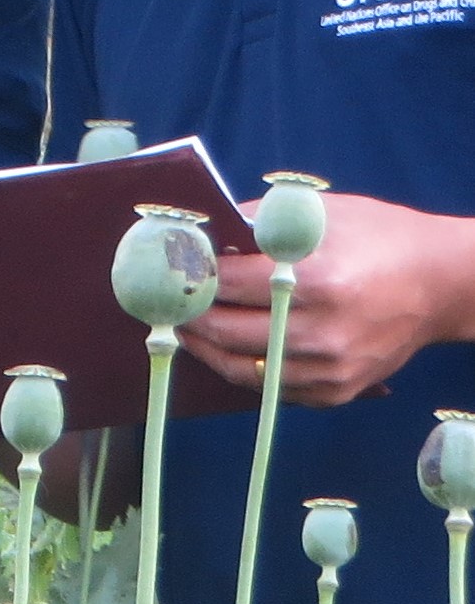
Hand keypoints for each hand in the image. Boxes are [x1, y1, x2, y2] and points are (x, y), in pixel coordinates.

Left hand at [180, 192, 474, 407]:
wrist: (441, 284)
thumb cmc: (378, 237)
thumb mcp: (321, 212)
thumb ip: (258, 222)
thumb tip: (201, 235)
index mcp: (315, 279)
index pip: (226, 283)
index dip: (189, 276)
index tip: (163, 270)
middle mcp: (322, 331)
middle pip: (225, 331)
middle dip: (187, 316)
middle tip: (162, 303)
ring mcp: (330, 367)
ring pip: (241, 368)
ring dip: (203, 348)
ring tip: (183, 328)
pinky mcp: (337, 391)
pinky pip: (270, 387)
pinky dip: (240, 368)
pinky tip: (222, 348)